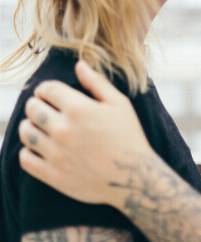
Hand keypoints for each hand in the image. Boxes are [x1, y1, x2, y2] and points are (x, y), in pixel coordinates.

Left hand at [19, 60, 153, 208]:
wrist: (132, 177)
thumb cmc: (128, 136)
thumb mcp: (119, 103)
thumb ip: (96, 82)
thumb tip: (79, 64)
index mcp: (79, 109)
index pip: (48, 89)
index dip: (45, 88)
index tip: (47, 92)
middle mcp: (63, 129)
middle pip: (33, 109)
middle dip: (35, 104)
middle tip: (41, 107)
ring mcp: (56, 154)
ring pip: (26, 133)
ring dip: (28, 125)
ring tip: (36, 126)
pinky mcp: (53, 175)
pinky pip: (26, 160)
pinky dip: (26, 151)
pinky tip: (36, 147)